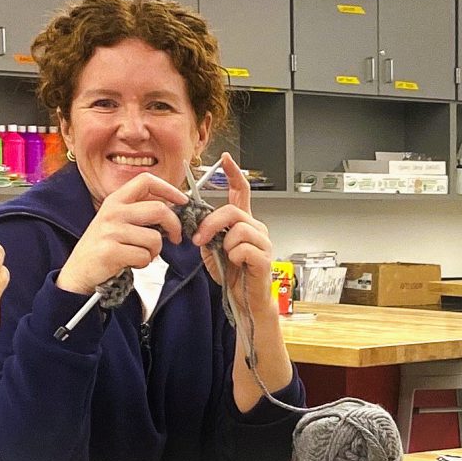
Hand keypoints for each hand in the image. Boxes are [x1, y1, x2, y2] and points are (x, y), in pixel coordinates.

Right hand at [54, 172, 188, 293]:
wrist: (78, 271)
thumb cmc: (103, 246)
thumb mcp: (116, 221)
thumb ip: (139, 211)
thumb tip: (173, 207)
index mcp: (115, 200)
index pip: (146, 180)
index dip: (169, 189)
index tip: (182, 201)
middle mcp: (113, 211)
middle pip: (159, 209)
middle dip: (174, 226)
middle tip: (174, 237)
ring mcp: (110, 231)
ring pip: (155, 238)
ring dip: (155, 251)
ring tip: (140, 254)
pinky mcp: (110, 251)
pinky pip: (144, 256)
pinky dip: (143, 263)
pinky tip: (130, 262)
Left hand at [191, 155, 277, 321]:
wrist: (243, 300)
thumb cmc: (232, 275)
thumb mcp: (213, 249)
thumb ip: (208, 232)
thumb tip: (197, 222)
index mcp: (244, 223)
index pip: (241, 191)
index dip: (233, 174)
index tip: (226, 159)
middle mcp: (256, 228)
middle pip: (232, 211)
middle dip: (211, 224)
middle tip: (199, 239)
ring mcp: (263, 242)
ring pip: (238, 229)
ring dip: (223, 244)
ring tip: (225, 257)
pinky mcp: (264, 258)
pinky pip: (243, 248)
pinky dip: (234, 257)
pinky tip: (237, 265)